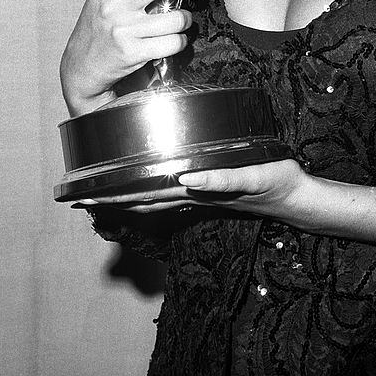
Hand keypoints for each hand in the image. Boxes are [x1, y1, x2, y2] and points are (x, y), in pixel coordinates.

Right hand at [60, 0, 201, 116]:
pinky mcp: (132, 51)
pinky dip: (180, 41)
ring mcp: (123, 27)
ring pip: (176, 17)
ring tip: (178, 23)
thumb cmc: (101, 27)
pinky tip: (171, 41)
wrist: (81, 66)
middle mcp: (116, 1)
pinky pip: (174, 42)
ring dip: (186, 20)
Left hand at [75, 159, 311, 220]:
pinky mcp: (210, 191)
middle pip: (145, 198)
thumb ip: (221, 180)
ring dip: (128, 197)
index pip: (149, 194)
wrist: (295, 198)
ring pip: (156, 198)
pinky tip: (145, 192)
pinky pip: (174, 193)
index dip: (118, 194)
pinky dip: (153, 194)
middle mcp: (194, 195)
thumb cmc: (276, 182)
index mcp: (198, 191)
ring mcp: (201, 195)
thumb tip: (186, 178)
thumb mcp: (252, 177)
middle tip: (80, 197)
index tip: (88, 194)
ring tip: (101, 195)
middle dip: (113, 198)